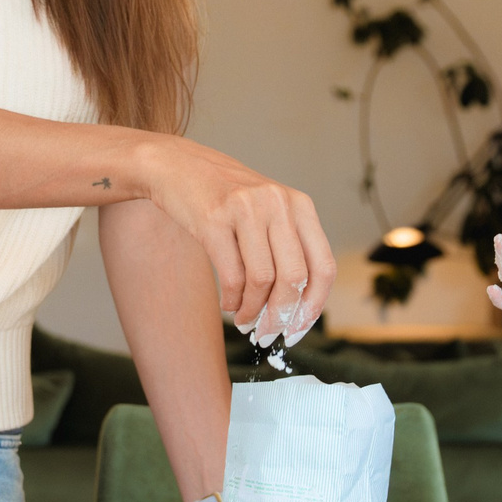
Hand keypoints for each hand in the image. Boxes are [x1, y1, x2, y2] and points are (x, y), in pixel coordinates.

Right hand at [139, 138, 335, 342]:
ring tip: (244, 320)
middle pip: (294, 278)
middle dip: (281, 316)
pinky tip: (228, 304)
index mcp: (299, 205)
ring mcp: (246, 209)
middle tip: (268, 334)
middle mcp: (278, 204)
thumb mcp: (268, 210)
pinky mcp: (214, 219)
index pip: (323, 266)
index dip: (314, 306)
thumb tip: (298, 308)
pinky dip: (232, 300)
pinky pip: (231, 276)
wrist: (177, 166)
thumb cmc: (226, 197)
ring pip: (263, 281)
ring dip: (253, 311)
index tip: (298, 329)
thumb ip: (288, 247)